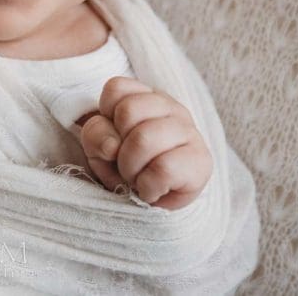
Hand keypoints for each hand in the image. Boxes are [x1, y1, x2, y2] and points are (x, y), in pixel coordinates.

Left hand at [76, 76, 211, 209]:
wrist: (152, 207)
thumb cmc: (126, 169)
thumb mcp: (99, 149)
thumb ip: (96, 135)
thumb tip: (112, 144)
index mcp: (146, 97)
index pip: (116, 89)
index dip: (104, 118)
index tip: (114, 139)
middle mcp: (171, 107)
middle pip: (127, 111)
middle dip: (117, 148)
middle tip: (127, 165)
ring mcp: (189, 131)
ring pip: (144, 139)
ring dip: (131, 169)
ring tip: (138, 178)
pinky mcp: (201, 161)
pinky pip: (163, 169)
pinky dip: (148, 187)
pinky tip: (152, 190)